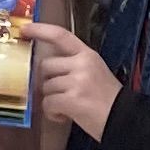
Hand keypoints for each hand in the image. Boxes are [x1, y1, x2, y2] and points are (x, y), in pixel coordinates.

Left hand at [26, 21, 117, 138]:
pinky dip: (52, 113)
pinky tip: (65, 116)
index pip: (61, 35)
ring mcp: (77, 81)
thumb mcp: (94, 72)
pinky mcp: (72, 100)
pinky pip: (48, 103)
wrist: (124, 119)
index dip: (40, 30)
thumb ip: (72, 66)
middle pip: (46, 65)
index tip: (25, 29)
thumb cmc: (107, 99)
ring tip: (67, 108)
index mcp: (87, 55)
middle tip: (59, 94)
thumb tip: (44, 71)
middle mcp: (82, 64)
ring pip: (46, 87)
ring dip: (52, 100)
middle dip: (47, 82)